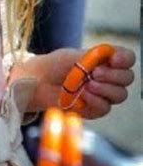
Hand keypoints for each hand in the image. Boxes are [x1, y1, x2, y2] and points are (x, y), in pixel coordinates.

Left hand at [10, 46, 134, 118]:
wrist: (39, 82)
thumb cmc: (55, 65)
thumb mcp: (73, 55)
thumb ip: (93, 56)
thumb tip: (111, 56)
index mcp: (105, 60)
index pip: (127, 59)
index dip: (125, 59)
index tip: (113, 60)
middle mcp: (108, 77)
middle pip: (127, 78)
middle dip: (114, 76)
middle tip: (95, 73)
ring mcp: (103, 94)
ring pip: (120, 95)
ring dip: (105, 89)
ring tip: (87, 85)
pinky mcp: (95, 109)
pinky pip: (105, 108)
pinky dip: (95, 101)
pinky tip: (82, 96)